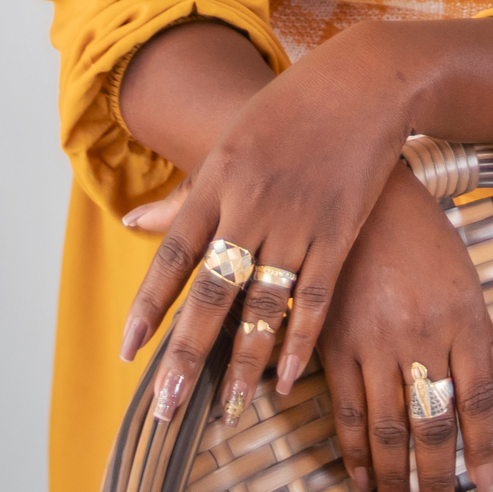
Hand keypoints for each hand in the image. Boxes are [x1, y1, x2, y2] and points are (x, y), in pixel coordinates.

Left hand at [119, 32, 411, 425]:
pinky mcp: (338, 229)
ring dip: (244, 363)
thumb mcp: (230, 141)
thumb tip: (133, 222)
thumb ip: (187, 193)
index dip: (150, 306)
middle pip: (212, 290)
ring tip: (226, 410)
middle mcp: (251, 203)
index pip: (174, 255)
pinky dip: (299, 341)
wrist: (362, 82)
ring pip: (263, 304)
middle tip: (166, 406)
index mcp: (218, 178)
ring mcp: (297, 219)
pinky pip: (314, 297)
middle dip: (187, 353)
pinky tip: (286, 379)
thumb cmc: (290, 109)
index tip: (129, 351)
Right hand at [318, 160, 492, 491]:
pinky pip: (346, 406)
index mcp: (462, 318)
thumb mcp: (467, 282)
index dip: (483, 448)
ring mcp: (374, 338)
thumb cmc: (425, 236)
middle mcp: (420, 333)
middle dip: (438, 475)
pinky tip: (361, 475)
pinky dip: (353, 449)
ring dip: (395, 474)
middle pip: (433, 422)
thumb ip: (489, 347)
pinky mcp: (335, 338)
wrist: (367, 193)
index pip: (478, 400)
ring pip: (387, 424)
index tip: (484, 484)